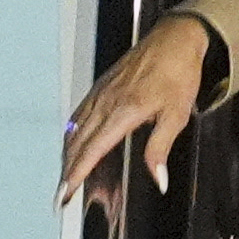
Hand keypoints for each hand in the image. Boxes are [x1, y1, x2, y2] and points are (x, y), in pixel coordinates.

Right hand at [60, 14, 215, 214]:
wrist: (172, 42)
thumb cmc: (177, 75)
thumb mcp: (177, 116)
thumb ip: (160, 149)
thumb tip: (158, 179)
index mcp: (121, 112)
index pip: (91, 151)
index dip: (75, 175)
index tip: (64, 193)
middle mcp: (103, 104)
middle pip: (76, 146)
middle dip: (66, 173)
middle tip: (61, 197)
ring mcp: (98, 96)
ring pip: (73, 133)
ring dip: (67, 158)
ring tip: (66, 179)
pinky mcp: (98, 90)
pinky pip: (78, 119)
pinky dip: (72, 138)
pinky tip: (73, 148)